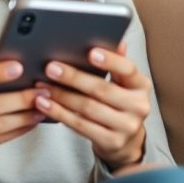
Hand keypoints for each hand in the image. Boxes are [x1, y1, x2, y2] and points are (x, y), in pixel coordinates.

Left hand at [34, 42, 150, 170]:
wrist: (126, 140)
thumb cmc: (119, 102)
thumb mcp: (122, 82)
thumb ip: (116, 62)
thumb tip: (117, 41)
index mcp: (141, 85)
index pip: (128, 69)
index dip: (110, 60)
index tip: (90, 52)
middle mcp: (138, 106)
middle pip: (101, 89)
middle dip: (73, 78)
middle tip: (51, 68)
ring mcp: (126, 126)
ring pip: (88, 108)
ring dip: (61, 96)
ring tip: (42, 86)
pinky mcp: (112, 141)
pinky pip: (80, 125)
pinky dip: (60, 113)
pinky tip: (46, 104)